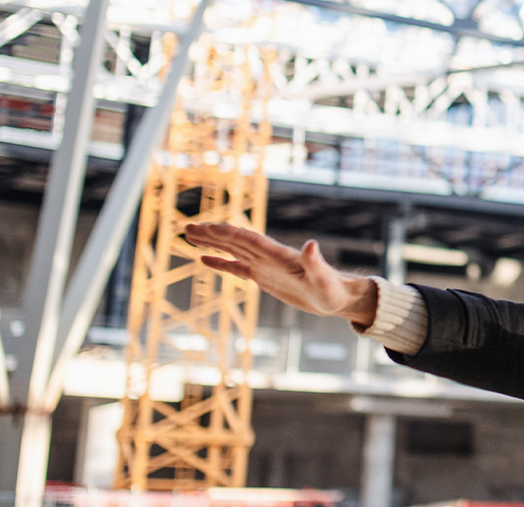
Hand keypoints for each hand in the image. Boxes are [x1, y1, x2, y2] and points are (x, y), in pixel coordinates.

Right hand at [184, 223, 379, 326]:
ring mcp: (264, 266)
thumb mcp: (323, 278)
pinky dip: (220, 262)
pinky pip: (237, 267)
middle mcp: (269, 256)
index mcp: (279, 254)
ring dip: (212, 243)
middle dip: (212, 234)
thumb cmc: (332, 289)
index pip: (249, 240)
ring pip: (232, 250)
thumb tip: (311, 244)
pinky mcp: (264, 277)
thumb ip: (315, 262)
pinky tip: (203, 259)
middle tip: (186, 226)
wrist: (337, 298)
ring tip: (189, 235)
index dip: (228, 233)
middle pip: (235, 241)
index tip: (207, 226)